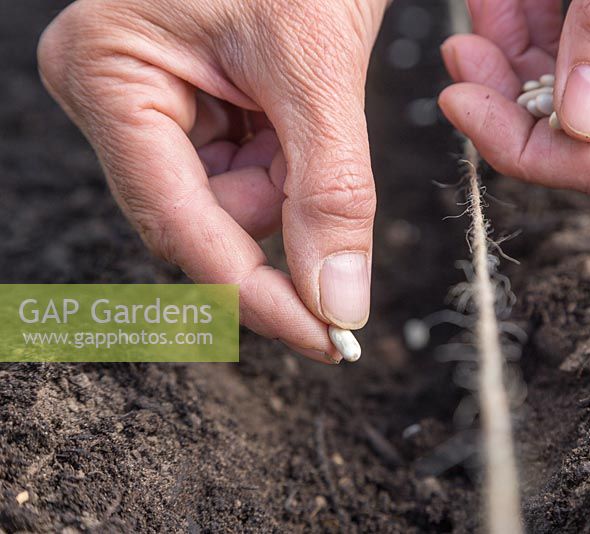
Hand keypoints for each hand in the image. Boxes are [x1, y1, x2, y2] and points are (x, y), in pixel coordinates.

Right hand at [38, 0, 386, 362]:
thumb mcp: (315, 61)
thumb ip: (329, 187)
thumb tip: (337, 300)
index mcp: (108, 74)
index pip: (180, 225)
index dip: (257, 294)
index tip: (325, 338)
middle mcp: (114, 94)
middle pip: (203, 219)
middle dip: (278, 209)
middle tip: (318, 149)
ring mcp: (149, 99)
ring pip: (229, 200)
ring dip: (287, 178)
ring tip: (306, 101)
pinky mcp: (190, 101)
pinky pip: (243, 167)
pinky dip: (287, 158)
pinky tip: (294, 105)